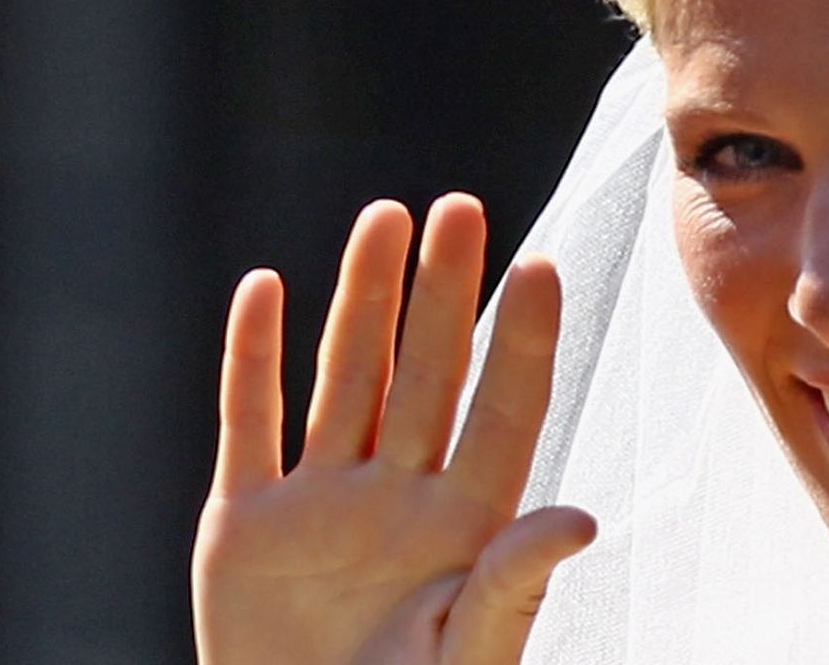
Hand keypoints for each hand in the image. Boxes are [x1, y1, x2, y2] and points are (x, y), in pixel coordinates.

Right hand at [192, 194, 593, 663]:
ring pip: (349, 378)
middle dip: (444, 292)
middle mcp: (401, 495)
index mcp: (467, 524)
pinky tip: (266, 289)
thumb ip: (514, 585)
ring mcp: (324, 503)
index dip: (522, 340)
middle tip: (461, 208)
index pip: (504, 410)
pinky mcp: (248, 525)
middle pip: (429, 373)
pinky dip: (252, 359)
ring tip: (384, 216)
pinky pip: (252, 424)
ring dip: (362, 299)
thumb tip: (580, 518)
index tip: (541, 264)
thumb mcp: (469, 654)